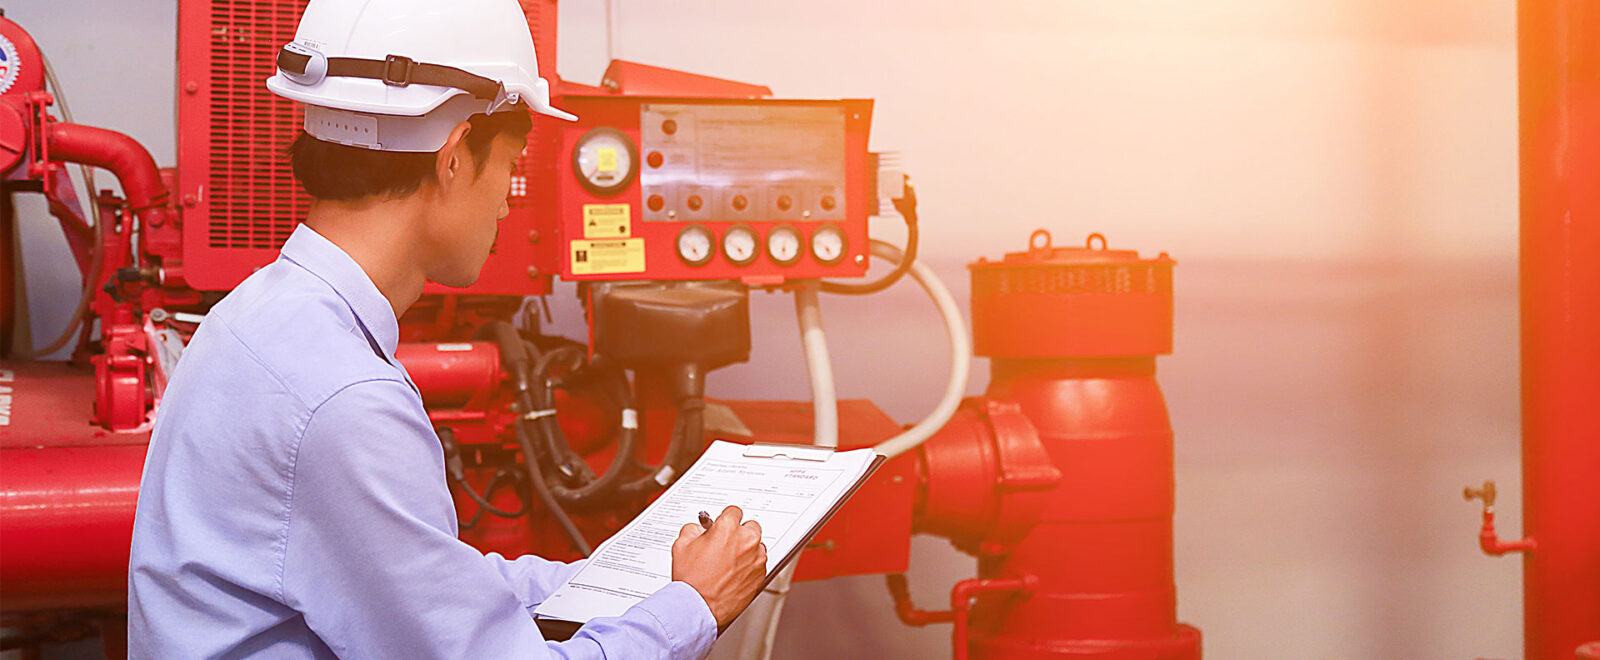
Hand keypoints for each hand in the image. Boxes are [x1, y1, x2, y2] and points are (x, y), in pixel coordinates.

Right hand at [671, 505, 766, 627]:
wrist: (699, 606)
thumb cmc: (692, 580)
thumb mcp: (681, 545)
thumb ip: (693, 529)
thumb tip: (699, 529)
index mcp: (728, 528)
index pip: (734, 511)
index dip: (725, 519)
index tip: (723, 525)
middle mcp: (746, 540)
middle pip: (750, 526)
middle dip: (739, 533)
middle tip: (726, 544)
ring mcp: (756, 558)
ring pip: (757, 545)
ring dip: (746, 549)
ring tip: (729, 561)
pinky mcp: (760, 574)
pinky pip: (758, 563)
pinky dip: (749, 566)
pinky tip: (734, 573)